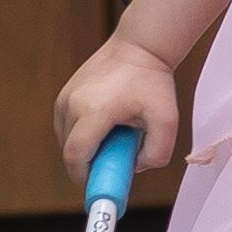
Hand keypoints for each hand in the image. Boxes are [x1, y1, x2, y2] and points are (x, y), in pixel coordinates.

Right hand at [52, 31, 181, 200]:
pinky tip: (104, 124)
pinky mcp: (63, 95)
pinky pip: (66, 127)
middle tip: (115, 159)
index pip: (76, 157)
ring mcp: (64, 98)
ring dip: (86, 148)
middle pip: (70, 152)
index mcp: (94, 110)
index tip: (100, 185)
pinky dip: (82, 134)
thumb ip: (157, 154)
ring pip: (66, 140)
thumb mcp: (167, 121)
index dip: (85, 178)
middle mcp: (72, 104)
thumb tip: (134, 168)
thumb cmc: (153, 81)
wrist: (139, 46)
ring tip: (113, 135)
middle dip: (90, 164)